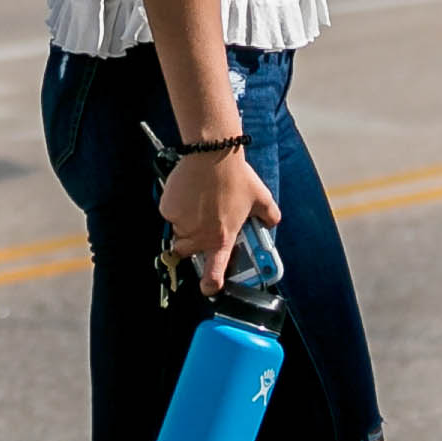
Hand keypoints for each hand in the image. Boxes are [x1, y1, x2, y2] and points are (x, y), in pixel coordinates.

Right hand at [160, 143, 276, 296]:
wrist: (212, 153)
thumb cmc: (236, 176)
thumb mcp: (261, 198)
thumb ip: (269, 215)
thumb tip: (273, 222)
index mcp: (221, 238)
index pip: (213, 275)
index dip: (210, 286)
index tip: (210, 287)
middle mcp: (198, 236)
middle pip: (188, 253)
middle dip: (193, 244)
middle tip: (203, 227)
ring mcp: (181, 223)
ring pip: (179, 231)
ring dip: (187, 223)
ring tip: (201, 201)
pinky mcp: (168, 209)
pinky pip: (170, 214)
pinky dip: (177, 206)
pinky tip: (190, 191)